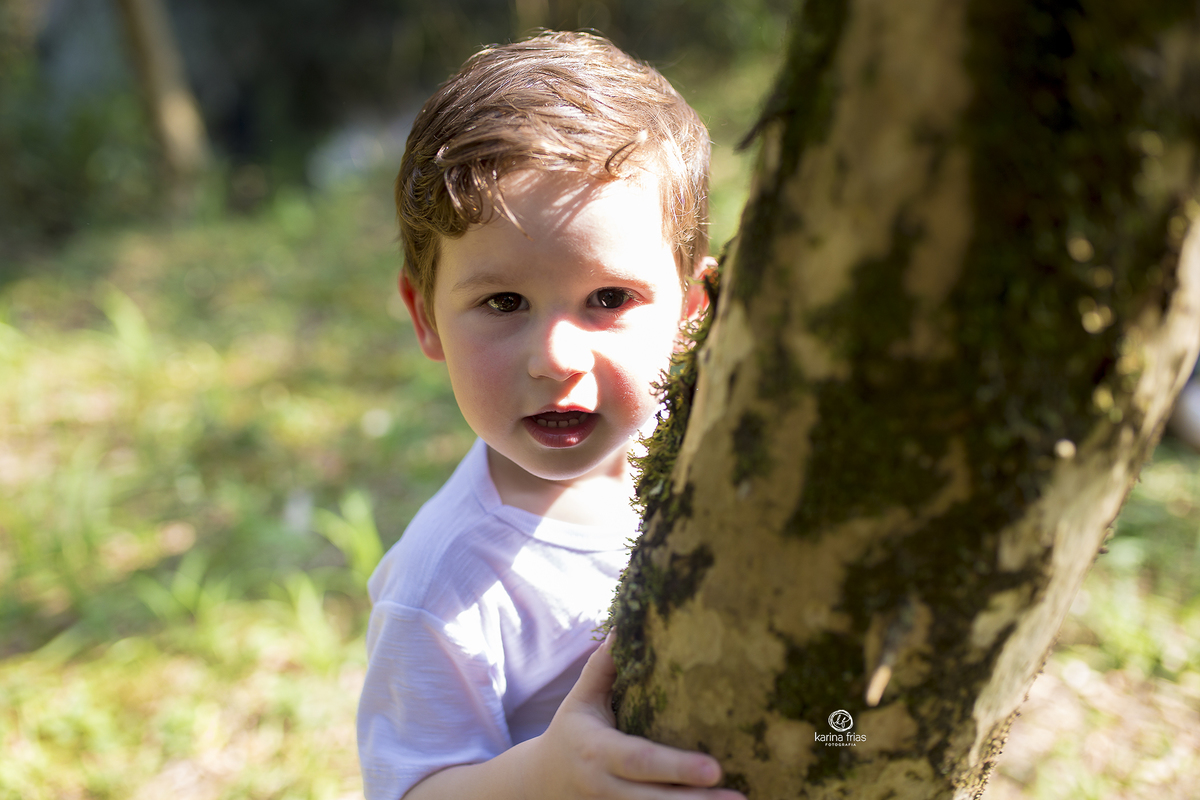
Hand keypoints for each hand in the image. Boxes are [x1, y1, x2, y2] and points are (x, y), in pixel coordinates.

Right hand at [526, 633, 746, 799]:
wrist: (537, 785)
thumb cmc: (569, 734)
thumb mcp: (579, 701)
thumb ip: (602, 667)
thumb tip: (624, 626)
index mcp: (598, 751)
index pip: (641, 760)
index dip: (676, 767)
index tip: (715, 768)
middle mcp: (606, 786)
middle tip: (739, 798)